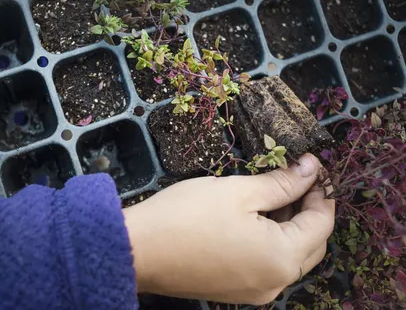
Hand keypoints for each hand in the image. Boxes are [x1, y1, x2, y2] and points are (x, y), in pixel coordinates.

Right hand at [123, 154, 334, 304]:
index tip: (313, 167)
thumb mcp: (239, 191)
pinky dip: (270, 242)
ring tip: (274, 195)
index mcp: (282, 259)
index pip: (321, 223)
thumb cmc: (188, 215)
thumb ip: (282, 182)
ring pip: (288, 257)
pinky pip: (266, 266)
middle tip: (296, 179)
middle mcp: (275, 283)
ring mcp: (255, 293)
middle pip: (310, 245)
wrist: (138, 249)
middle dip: (309, 211)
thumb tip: (311, 168)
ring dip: (289, 226)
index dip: (321, 192)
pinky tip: (254, 220)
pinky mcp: (235, 292)